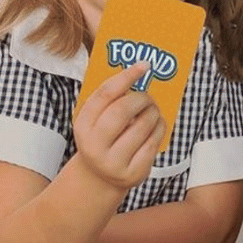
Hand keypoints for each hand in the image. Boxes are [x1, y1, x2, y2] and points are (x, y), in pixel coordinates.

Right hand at [73, 62, 164, 191]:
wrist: (100, 177)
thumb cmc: (104, 139)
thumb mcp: (97, 121)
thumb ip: (111, 100)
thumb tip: (139, 72)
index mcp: (83, 125)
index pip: (105, 94)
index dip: (127, 76)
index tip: (144, 65)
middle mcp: (94, 144)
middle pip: (123, 110)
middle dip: (142, 98)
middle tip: (148, 96)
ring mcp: (113, 161)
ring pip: (142, 126)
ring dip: (154, 113)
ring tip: (153, 111)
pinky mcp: (132, 173)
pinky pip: (153, 143)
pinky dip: (159, 129)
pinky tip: (157, 126)